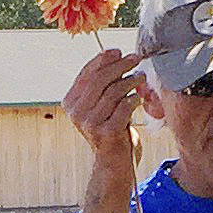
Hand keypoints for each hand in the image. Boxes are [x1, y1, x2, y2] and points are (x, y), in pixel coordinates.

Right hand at [63, 49, 148, 180]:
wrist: (113, 161)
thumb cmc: (111, 128)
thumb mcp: (102, 104)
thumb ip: (104, 83)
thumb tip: (115, 54)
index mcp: (70, 103)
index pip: (86, 74)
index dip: (102, 59)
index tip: (118, 51)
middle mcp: (76, 113)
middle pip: (99, 80)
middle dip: (120, 66)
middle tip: (136, 59)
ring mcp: (89, 123)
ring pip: (113, 92)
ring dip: (130, 81)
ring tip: (141, 77)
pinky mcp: (105, 132)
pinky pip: (123, 107)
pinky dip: (133, 100)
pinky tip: (138, 99)